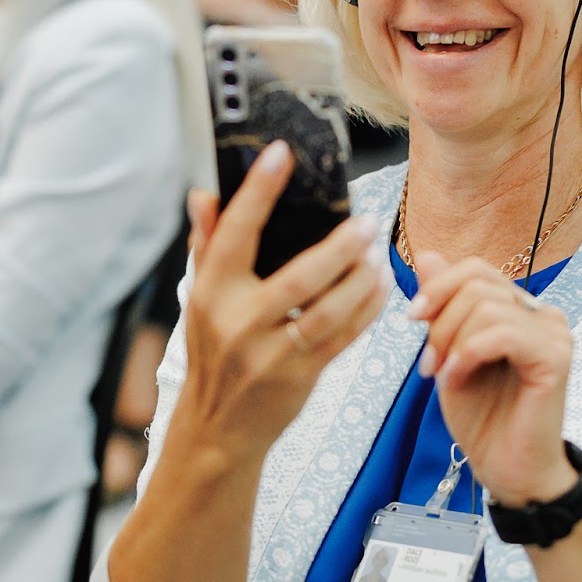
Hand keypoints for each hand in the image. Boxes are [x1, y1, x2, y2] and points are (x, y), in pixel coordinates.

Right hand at [173, 143, 387, 467]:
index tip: (281, 153)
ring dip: (362, 280)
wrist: (216, 428)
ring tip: (379, 255)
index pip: (234, 234)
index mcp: (210, 293)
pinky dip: (366, 311)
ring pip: (328, 312)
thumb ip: (205, 244)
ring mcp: (270, 355)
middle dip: (339, 247)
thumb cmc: (213, 351)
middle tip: (367, 222)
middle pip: (298, 278)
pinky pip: (342, 339)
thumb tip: (204, 194)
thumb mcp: (200, 299)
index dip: (258, 192)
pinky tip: (380, 287)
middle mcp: (238, 323)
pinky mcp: (299, 378)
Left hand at [410, 256, 577, 506]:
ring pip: (486, 306)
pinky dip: (469, 354)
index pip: (475, 269)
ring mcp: (553, 332)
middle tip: (429, 364)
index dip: (438, 286)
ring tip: (445, 376)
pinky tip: (458, 379)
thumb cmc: (484, 419)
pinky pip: (502, 333)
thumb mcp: (449, 354)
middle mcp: (541, 313)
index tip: (412, 318)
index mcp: (518, 308)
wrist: (507, 471)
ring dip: (452, 342)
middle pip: (477, 283)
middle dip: (440, 321)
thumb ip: (443, 307)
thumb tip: (428, 255)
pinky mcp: (556, 356)